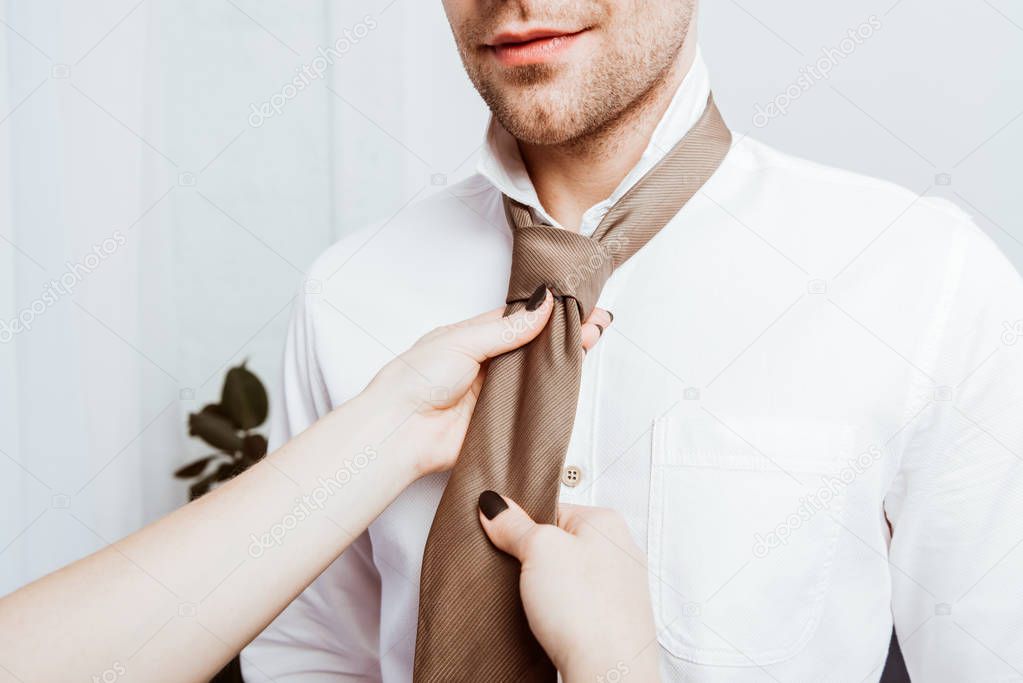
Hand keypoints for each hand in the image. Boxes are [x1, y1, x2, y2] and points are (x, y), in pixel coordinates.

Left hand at [366, 286, 613, 475]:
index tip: (577, 301)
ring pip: (539, 374)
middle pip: (535, 346)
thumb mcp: (463, 341)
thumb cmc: (416, 380)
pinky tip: (573, 376)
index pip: (520, 318)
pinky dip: (553, 394)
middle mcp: (490, 363)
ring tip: (593, 339)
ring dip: (565, 359)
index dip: (549, 310)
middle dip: (566, 333)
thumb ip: (506, 328)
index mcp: (476, 337)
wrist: (401, 430)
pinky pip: (534, 406)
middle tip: (597, 321)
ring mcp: (498, 392)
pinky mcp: (503, 420)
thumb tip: (542, 304)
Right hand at [478, 493, 660, 682]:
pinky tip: (550, 620)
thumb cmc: (586, 610)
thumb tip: (495, 505)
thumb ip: (514, 524)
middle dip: (534, 558)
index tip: (506, 538)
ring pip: (568, 576)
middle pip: (560, 543)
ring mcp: (619, 588)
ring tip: (535, 601)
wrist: (608, 672)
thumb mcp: (538, 550)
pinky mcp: (613, 619)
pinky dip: (560, 611)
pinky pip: (577, 604)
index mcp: (606, 522)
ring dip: (547, 587)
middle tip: (518, 573)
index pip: (552, 509)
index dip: (523, 525)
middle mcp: (620, 551)